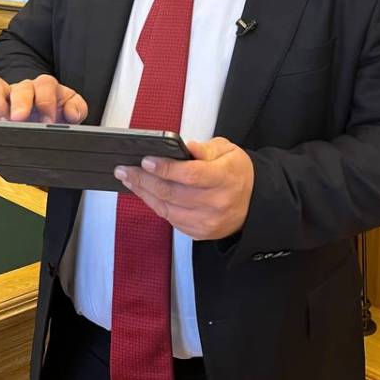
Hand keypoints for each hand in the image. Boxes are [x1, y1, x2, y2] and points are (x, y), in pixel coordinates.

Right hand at [0, 74, 87, 123]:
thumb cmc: (52, 116)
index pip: (45, 84)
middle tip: (19, 119)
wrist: (38, 124)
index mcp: (44, 89)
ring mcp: (2, 96)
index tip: (48, 121)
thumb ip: (76, 110)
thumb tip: (71, 113)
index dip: (46, 100)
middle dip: (19, 102)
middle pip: (19, 85)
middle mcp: (22, 89)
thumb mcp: (69, 113)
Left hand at [115, 137, 253, 239]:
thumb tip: (187, 146)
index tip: (146, 160)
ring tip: (128, 179)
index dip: (165, 168)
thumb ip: (206, 148)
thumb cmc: (237, 174)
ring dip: (143, 193)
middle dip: (144, 180)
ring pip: (167, 208)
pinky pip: (170, 219)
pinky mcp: (199, 232)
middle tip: (125, 169)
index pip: (191, 175)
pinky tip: (144, 192)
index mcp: (225, 178)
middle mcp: (216, 202)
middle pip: (173, 192)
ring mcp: (207, 221)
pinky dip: (154, 204)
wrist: (253, 203)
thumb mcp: (228, 151)